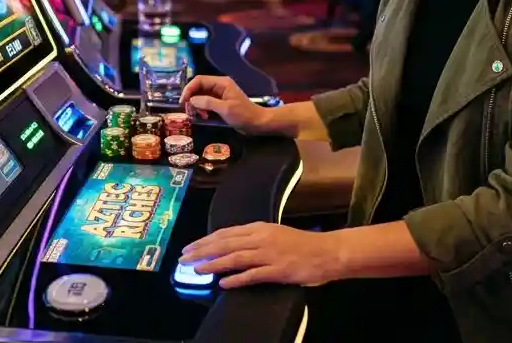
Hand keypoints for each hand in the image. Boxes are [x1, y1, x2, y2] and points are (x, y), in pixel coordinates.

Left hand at [180, 222, 341, 287]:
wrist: (327, 251)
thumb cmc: (301, 244)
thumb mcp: (275, 234)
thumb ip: (254, 238)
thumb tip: (230, 245)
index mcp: (259, 228)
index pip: (226, 233)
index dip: (205, 240)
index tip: (189, 247)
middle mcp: (261, 238)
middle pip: (225, 244)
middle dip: (202, 251)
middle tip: (184, 259)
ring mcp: (269, 254)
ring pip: (235, 258)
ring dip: (213, 264)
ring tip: (197, 270)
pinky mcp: (278, 270)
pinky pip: (253, 275)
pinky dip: (236, 279)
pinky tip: (223, 283)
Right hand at [181, 75, 267, 132]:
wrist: (257, 123)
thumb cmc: (243, 115)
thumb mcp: (225, 109)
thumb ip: (208, 103)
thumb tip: (192, 100)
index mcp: (221, 83)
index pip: (199, 80)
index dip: (189, 89)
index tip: (183, 102)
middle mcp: (219, 86)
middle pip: (199, 87)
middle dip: (192, 98)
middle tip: (189, 111)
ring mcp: (219, 94)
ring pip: (201, 95)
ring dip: (197, 105)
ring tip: (198, 115)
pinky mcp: (220, 102)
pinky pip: (206, 102)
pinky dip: (202, 109)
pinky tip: (204, 116)